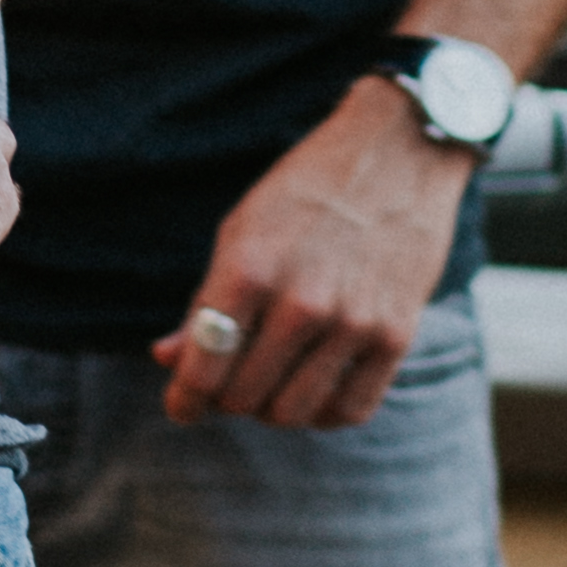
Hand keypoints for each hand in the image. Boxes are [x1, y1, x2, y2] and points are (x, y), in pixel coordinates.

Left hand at [155, 76, 472, 430]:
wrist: (398, 154)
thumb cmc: (307, 191)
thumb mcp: (241, 232)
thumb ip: (206, 302)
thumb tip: (167, 358)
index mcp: (250, 270)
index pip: (204, 368)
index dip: (184, 399)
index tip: (182, 407)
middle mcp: (302, 302)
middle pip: (244, 398)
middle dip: (226, 399)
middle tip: (231, 380)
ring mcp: (354, 323)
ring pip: (294, 412)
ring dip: (273, 409)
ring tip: (272, 382)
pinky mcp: (397, 336)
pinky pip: (350, 409)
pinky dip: (324, 412)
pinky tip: (314, 387)